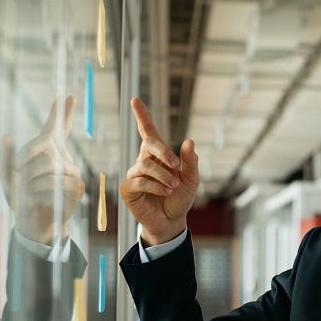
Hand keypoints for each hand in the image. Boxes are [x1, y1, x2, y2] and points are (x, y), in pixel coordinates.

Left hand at [1, 96, 84, 243]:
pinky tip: (37, 198)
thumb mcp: (6, 176)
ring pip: (49, 164)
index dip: (60, 112)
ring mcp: (72, 171)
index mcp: (48, 152)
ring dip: (30, 179)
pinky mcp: (77, 186)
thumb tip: (6, 137)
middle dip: (24, 159)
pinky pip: (57, 181)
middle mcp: (63, 158)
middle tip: (16, 176)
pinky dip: (40, 190)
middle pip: (44, 146)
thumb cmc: (21, 197)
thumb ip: (6, 157)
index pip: (56, 128)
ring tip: (26, 191)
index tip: (66, 96)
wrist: (34, 221)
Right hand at [120, 97, 198, 244]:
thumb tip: (189, 141)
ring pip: (146, 165)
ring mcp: (135, 174)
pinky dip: (156, 185)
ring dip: (163, 175)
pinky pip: (140, 181)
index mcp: (158, 155)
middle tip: (177, 165)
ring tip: (173, 186)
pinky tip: (165, 191)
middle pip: (149, 144)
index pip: (148, 132)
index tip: (135, 99)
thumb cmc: (180, 198)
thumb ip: (191, 161)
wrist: (172, 220)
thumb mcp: (191, 179)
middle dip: (164, 152)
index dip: (142, 116)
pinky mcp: (129, 189)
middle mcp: (144, 161)